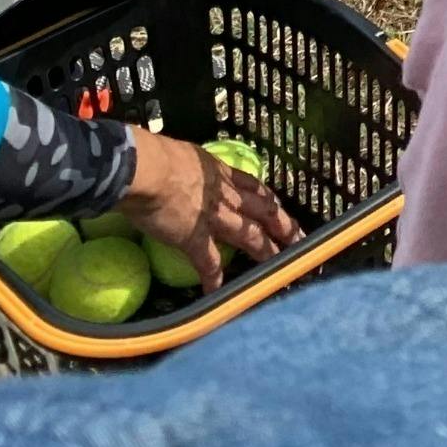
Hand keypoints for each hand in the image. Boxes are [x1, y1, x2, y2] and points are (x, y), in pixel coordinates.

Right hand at [121, 127, 297, 293]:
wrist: (146, 169)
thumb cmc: (157, 156)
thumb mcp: (185, 156)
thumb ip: (191, 167)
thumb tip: (183, 168)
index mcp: (221, 173)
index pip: (254, 187)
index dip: (269, 200)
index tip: (280, 209)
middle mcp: (225, 194)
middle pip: (264, 211)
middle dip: (284, 225)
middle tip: (300, 239)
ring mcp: (214, 217)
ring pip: (250, 235)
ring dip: (266, 250)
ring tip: (281, 265)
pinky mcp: (195, 237)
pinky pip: (209, 262)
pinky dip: (214, 278)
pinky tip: (217, 291)